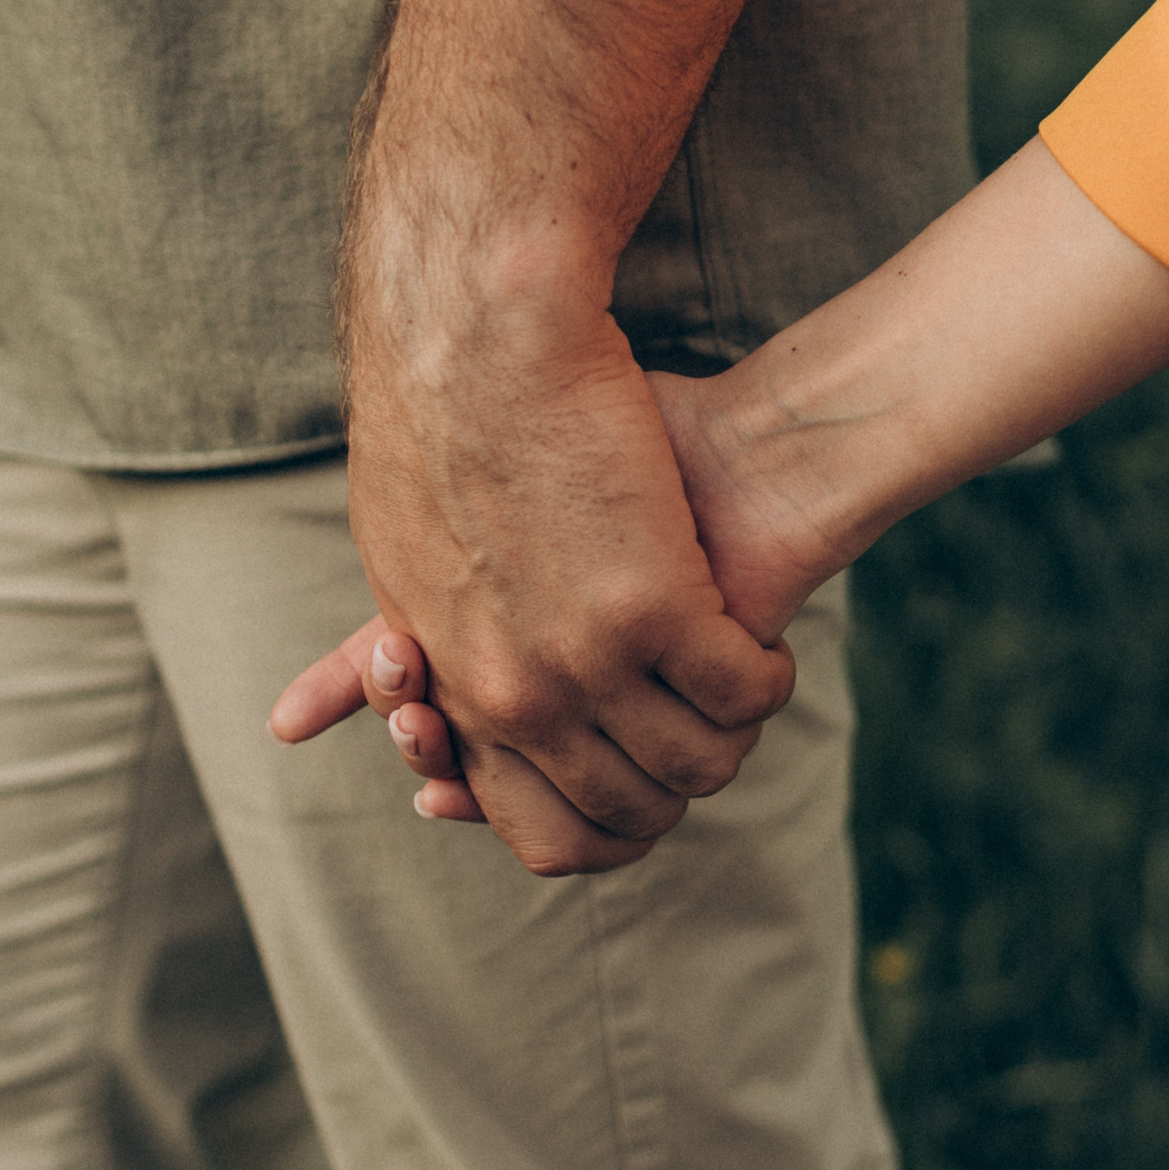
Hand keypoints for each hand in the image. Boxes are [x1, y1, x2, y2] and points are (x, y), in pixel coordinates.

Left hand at [274, 366, 844, 826]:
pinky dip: (763, 682)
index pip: (537, 828)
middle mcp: (515, 697)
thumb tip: (413, 671)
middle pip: (627, 812)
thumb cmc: (455, 423)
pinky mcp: (655, 608)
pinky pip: (739, 695)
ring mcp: (582, 663)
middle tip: (702, 736)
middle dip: (677, 791)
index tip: (641, 801)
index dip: (604, 831)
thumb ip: (425, 633)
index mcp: (459, 689)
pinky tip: (763, 648)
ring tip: (738, 688)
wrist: (484, 338)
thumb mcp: (405, 552)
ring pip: (695, 766)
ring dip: (729, 739)